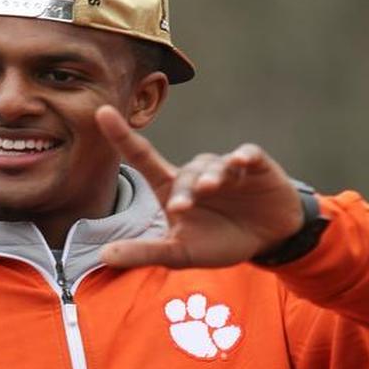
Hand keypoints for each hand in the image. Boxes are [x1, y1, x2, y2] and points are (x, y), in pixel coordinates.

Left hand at [95, 105, 303, 268]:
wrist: (267, 240)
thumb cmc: (217, 242)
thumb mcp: (180, 253)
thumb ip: (144, 252)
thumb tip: (104, 256)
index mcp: (172, 189)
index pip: (142, 156)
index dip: (121, 135)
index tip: (102, 112)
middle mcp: (196, 173)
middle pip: (184, 174)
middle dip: (183, 191)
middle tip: (181, 208)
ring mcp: (225, 167)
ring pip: (213, 165)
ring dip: (211, 176)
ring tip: (209, 188)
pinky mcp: (255, 165)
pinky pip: (248, 154)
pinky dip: (244, 157)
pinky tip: (241, 163)